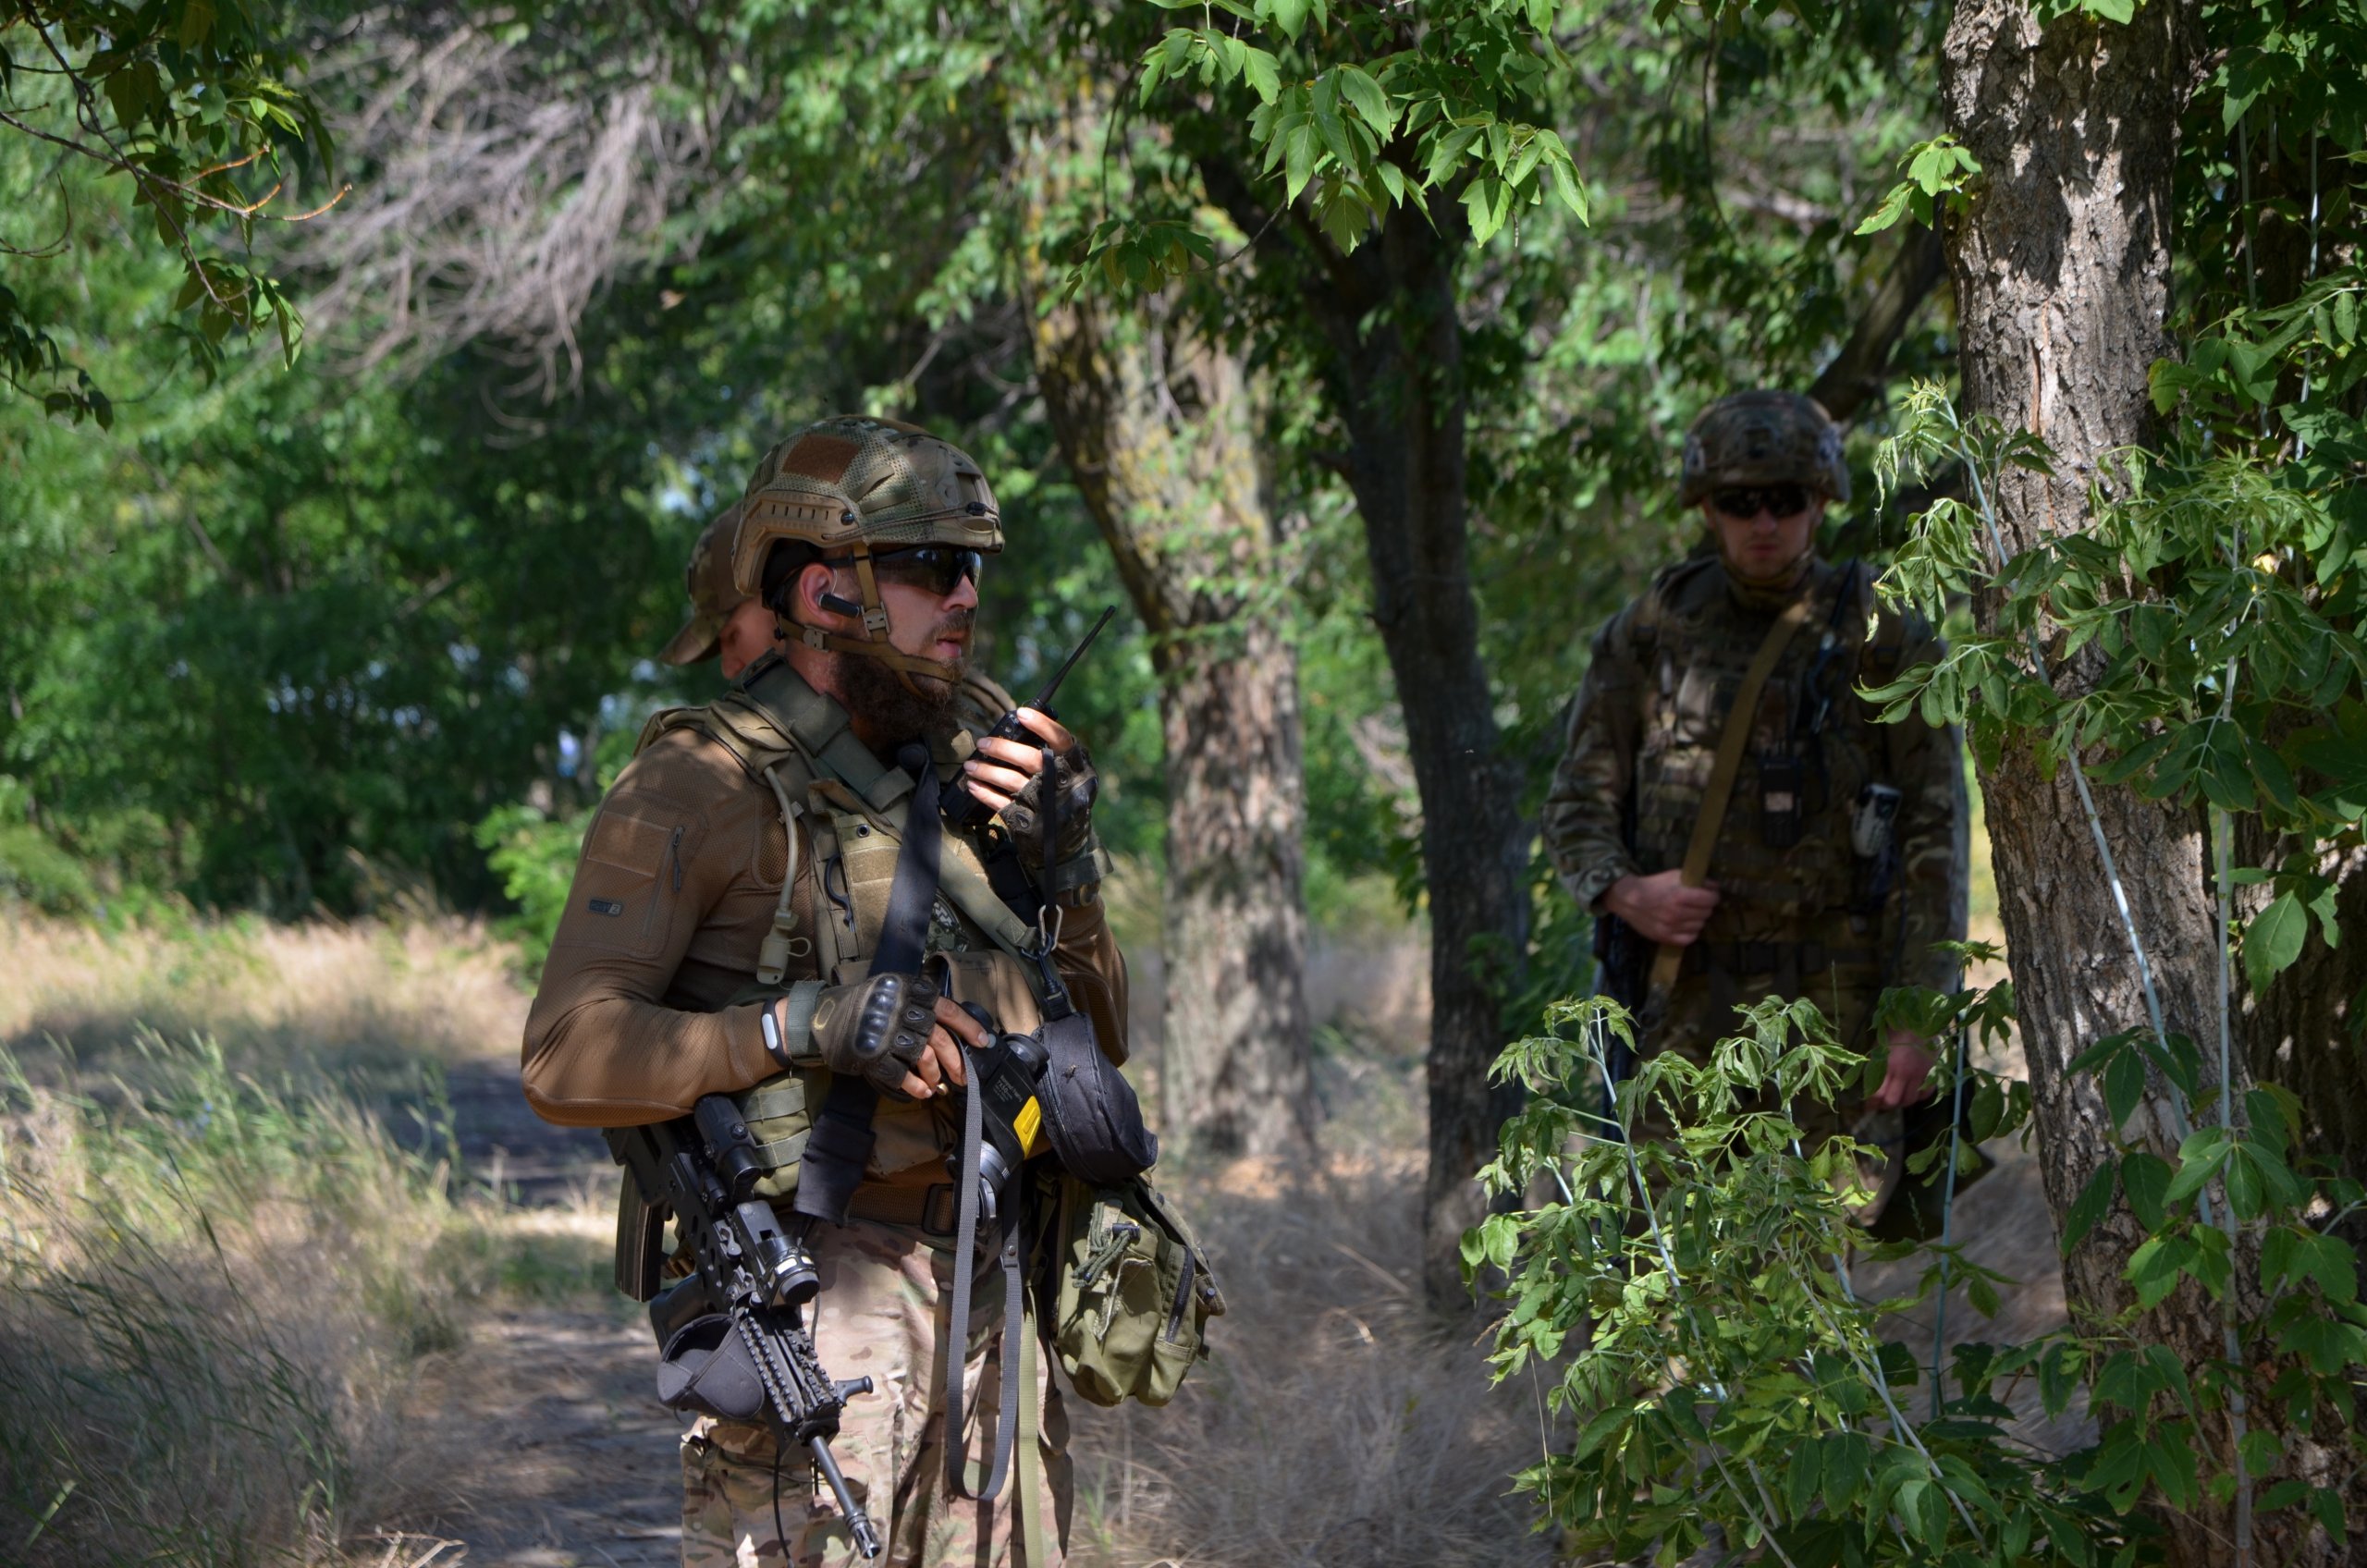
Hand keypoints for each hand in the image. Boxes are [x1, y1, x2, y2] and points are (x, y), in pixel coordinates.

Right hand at [805, 974, 985, 1100]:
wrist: (820, 1017)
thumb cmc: (862, 1008)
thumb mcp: (892, 995)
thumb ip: (919, 1007)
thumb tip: (955, 1035)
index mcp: (908, 990)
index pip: (947, 1008)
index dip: (968, 1026)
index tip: (983, 1042)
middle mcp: (899, 1008)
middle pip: (939, 1037)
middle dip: (955, 1060)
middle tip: (962, 1077)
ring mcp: (885, 1031)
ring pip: (922, 1055)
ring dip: (933, 1074)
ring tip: (936, 1085)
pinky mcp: (870, 1053)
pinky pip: (900, 1074)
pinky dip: (913, 1086)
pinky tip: (920, 1091)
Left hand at [964, 709, 1096, 871]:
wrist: (1069, 844)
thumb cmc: (1066, 799)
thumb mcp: (1073, 776)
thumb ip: (1054, 756)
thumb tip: (1018, 730)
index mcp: (1077, 768)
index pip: (1062, 741)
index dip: (1042, 725)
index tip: (1020, 713)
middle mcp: (1063, 785)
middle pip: (1031, 760)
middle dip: (1002, 749)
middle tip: (982, 744)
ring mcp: (1045, 805)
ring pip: (1012, 781)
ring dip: (987, 771)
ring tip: (971, 765)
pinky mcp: (1030, 823)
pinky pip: (1001, 804)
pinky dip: (985, 793)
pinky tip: (973, 785)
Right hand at [1602, 869, 1720, 945]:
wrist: (1628, 899)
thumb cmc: (1653, 885)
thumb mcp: (1674, 876)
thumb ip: (1696, 881)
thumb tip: (1715, 887)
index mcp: (1680, 896)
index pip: (1710, 900)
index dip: (1713, 896)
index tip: (1710, 895)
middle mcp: (1677, 914)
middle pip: (1706, 913)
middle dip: (1705, 907)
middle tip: (1698, 903)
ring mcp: (1671, 928)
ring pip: (1700, 926)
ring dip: (1697, 919)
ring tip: (1690, 914)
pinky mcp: (1665, 938)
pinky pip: (1689, 938)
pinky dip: (1690, 932)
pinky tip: (1685, 925)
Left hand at [1871, 1030, 1937, 1110]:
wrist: (1916, 1024)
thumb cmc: (1893, 1035)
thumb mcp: (1878, 1050)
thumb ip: (1874, 1068)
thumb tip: (1868, 1088)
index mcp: (1886, 1066)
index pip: (1877, 1093)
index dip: (1872, 1104)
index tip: (1869, 1108)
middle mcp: (1903, 1073)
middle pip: (1894, 1101)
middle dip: (1886, 1106)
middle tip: (1883, 1105)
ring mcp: (1919, 1074)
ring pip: (1910, 1100)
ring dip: (1902, 1103)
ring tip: (1898, 1099)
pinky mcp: (1931, 1073)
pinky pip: (1925, 1094)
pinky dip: (1918, 1097)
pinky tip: (1913, 1092)